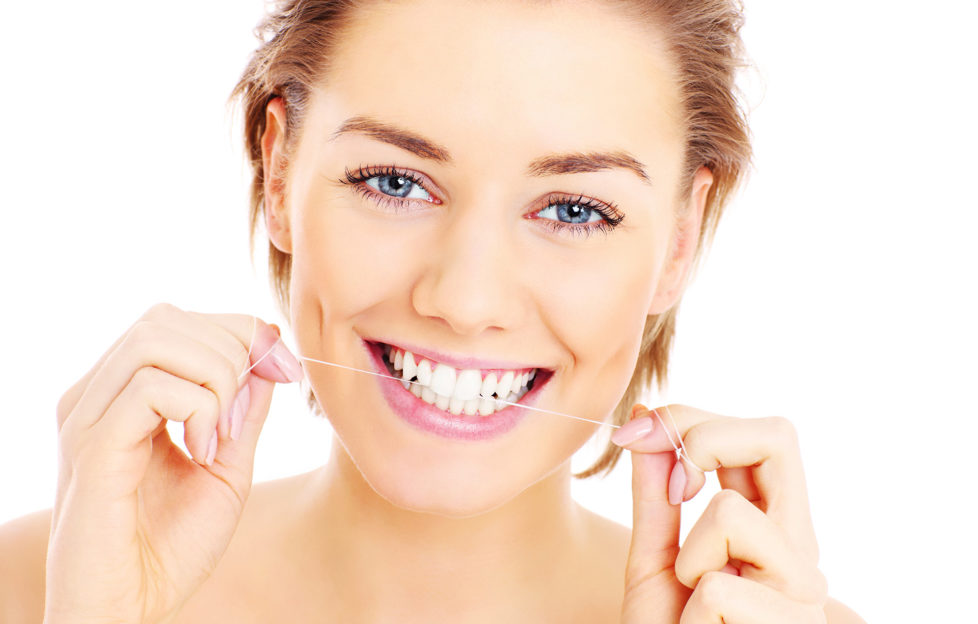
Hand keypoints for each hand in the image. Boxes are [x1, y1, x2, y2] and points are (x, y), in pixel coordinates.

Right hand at [44, 303, 302, 623]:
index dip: (239, 331)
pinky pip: (150, 387)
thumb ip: (243, 410)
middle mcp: (96, 395)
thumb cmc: (172, 546)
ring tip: (221, 433)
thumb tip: (269, 355)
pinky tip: (203, 451)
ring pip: (156, 338)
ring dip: (215, 375)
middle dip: (232, 349)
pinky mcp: (92, 447)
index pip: (176, 321)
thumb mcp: (226, 465)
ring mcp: (88, 417)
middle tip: (250, 409)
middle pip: (167, 318)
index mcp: (122, 394)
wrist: (132, 609)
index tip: (285, 368)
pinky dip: (197, 408)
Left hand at [615, 404, 827, 622]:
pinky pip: (716, 587)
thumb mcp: (656, 560)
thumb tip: (644, 424)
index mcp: (773, 525)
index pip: (763, 434)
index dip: (694, 419)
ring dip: (688, 556)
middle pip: (779, 436)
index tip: (638, 436)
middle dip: (703, 437)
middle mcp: (800, 547)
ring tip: (695, 600)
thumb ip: (655, 495)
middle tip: (672, 482)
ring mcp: (803, 589)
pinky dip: (691, 611)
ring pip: (731, 512)